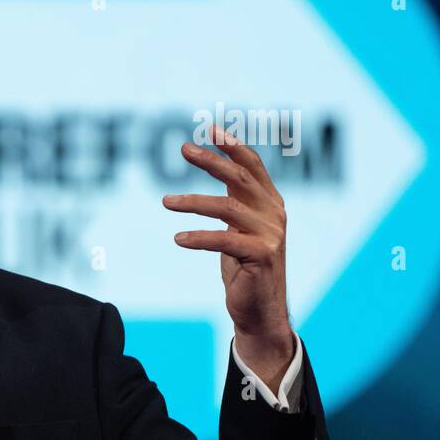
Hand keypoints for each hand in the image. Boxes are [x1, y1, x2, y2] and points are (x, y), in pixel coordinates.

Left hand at [162, 124, 294, 374]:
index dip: (233, 146)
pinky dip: (199, 237)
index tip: (211, 128)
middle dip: (211, 161)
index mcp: (270, 204)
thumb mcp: (238, 228)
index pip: (253, 167)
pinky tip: (178, 238)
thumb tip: (219, 167)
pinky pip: (225, 240)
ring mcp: (270, 235)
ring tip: (165, 201)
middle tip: (182, 149)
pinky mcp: (261, 256)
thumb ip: (234, 200)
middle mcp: (274, 214)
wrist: (259, 311)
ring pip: (228, 207)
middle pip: (241, 178)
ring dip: (193, 201)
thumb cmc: (244, 268)